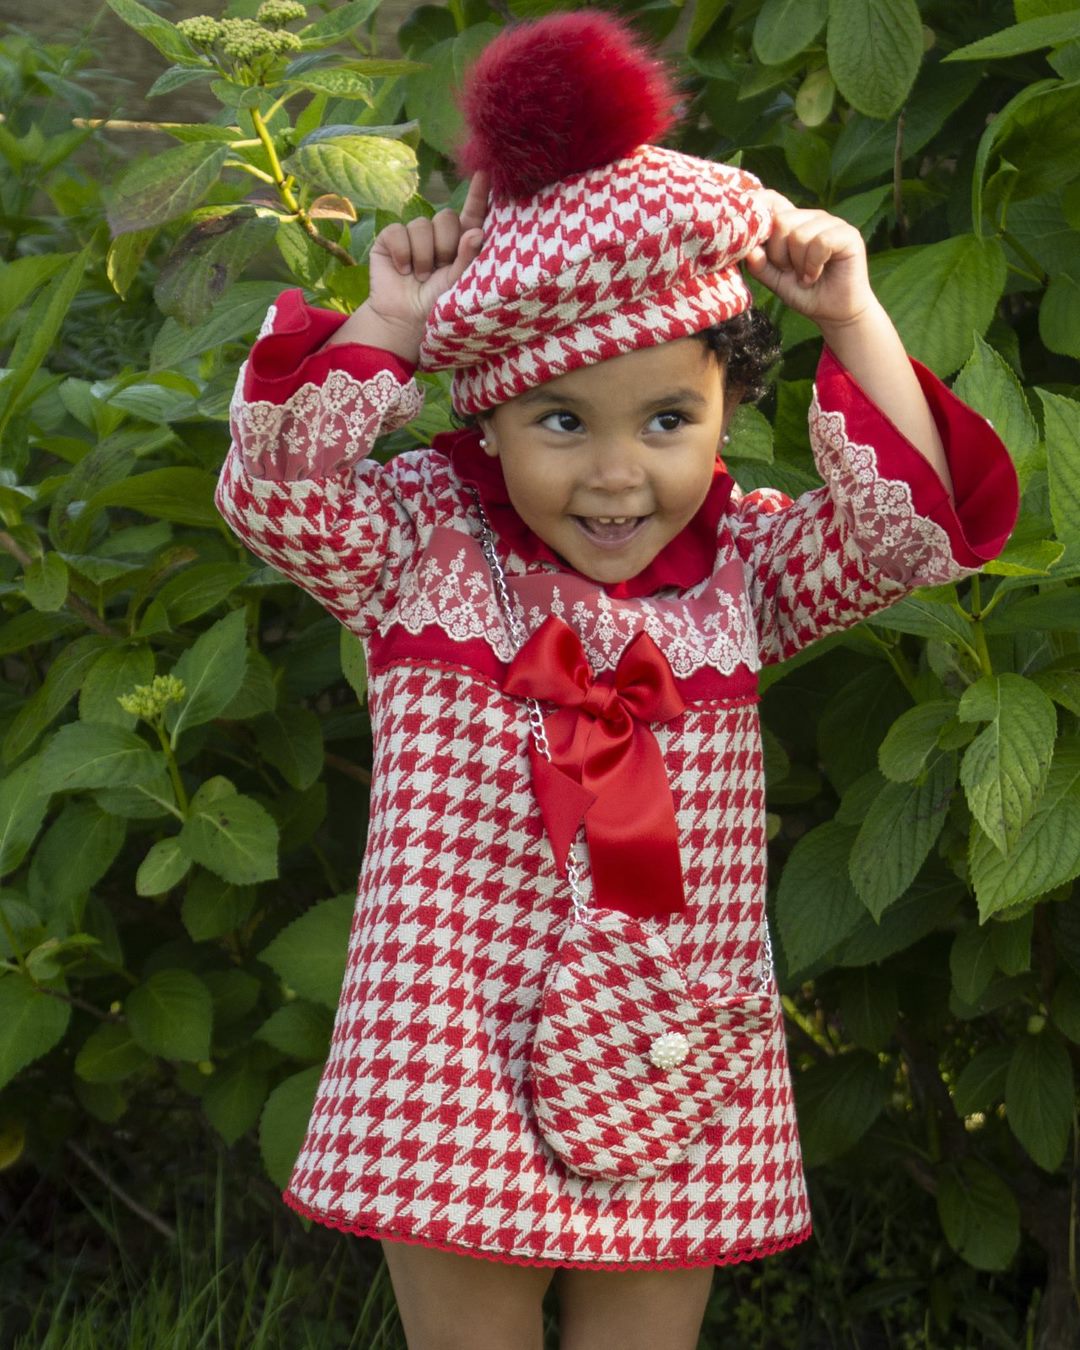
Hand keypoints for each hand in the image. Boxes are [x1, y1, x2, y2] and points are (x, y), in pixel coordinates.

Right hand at [324, 172, 488, 362]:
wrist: (404, 319)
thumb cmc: (436, 304)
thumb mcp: (458, 284)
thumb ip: (468, 257)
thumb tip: (476, 230)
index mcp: (460, 243)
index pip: (472, 213)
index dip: (478, 193)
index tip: (485, 172)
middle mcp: (438, 235)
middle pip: (446, 217)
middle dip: (444, 246)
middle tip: (438, 270)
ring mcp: (413, 235)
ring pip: (422, 225)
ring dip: (422, 255)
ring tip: (420, 277)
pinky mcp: (390, 239)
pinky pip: (398, 232)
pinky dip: (401, 253)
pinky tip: (402, 270)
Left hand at [745, 191, 876, 333]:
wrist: (834, 313)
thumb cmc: (805, 294)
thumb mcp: (775, 281)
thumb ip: (760, 265)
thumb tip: (747, 250)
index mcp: (792, 223)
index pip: (771, 200)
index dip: (757, 207)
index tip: (743, 227)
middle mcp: (811, 217)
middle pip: (780, 221)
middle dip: (778, 254)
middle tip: (790, 271)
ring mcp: (831, 223)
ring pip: (799, 234)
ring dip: (798, 264)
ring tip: (806, 276)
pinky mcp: (848, 234)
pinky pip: (821, 242)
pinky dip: (813, 265)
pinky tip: (815, 275)